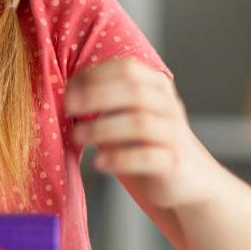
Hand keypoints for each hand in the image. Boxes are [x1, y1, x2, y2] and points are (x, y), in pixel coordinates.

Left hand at [66, 58, 219, 208]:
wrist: (187, 180)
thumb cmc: (144, 143)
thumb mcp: (125, 114)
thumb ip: (104, 101)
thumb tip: (63, 93)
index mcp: (156, 87)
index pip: (127, 69)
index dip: (94, 75)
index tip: (68, 89)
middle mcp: (168, 107)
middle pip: (134, 91)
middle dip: (95, 97)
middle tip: (68, 108)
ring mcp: (174, 135)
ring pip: (139, 123)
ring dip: (101, 128)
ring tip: (78, 136)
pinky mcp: (173, 163)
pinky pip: (148, 157)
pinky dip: (120, 158)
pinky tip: (99, 163)